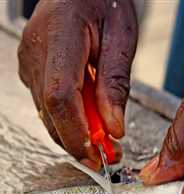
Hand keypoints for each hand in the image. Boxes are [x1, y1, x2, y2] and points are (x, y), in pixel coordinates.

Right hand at [18, 0, 137, 169]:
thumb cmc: (105, 3)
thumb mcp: (121, 40)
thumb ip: (115, 85)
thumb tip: (113, 128)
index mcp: (60, 37)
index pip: (61, 96)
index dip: (77, 132)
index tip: (96, 154)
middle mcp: (36, 53)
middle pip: (52, 112)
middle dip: (78, 141)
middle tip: (105, 157)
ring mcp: (30, 63)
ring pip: (49, 114)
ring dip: (75, 133)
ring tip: (103, 141)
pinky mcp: (34, 71)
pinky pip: (50, 105)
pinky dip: (70, 120)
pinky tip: (89, 121)